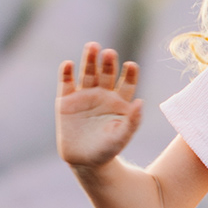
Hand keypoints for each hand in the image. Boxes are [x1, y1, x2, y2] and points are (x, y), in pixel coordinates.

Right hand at [55, 42, 143, 169]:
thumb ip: (133, 121)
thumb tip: (141, 102)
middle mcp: (103, 93)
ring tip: (92, 46)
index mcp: (120, 101)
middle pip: (107, 73)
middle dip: (108, 62)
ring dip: (89, 59)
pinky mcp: (66, 100)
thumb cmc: (107, 150)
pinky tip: (68, 64)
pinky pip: (66, 82)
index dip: (130, 73)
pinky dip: (66, 72)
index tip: (132, 65)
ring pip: (88, 72)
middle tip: (109, 53)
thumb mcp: (121, 137)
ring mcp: (84, 95)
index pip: (127, 82)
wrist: (84, 161)